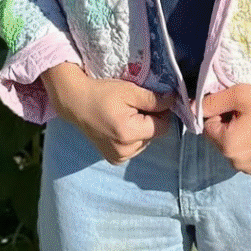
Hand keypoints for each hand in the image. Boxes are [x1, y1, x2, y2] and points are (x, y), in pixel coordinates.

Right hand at [44, 65, 176, 165]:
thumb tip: (174, 101)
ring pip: (145, 142)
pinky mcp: (113, 159)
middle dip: (151, 120)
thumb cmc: (102, 93)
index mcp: (129, 134)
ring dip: (142, 129)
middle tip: (134, 106)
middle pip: (154, 135)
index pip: (162, 126)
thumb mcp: (129, 91)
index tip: (152, 101)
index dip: (161, 112)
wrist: (76, 103)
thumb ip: (154, 99)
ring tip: (125, 115)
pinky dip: (133, 137)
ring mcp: (118, 157)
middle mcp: (125, 151)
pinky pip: (134, 147)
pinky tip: (120, 125)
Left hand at [201, 84, 250, 177]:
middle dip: (227, 126)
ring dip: (238, 137)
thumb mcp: (239, 94)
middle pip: (219, 140)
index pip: (208, 127)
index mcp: (228, 145)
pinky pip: (247, 158)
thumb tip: (191, 107)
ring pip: (233, 150)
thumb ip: (211, 101)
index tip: (237, 107)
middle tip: (248, 113)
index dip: (219, 113)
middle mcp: (236, 164)